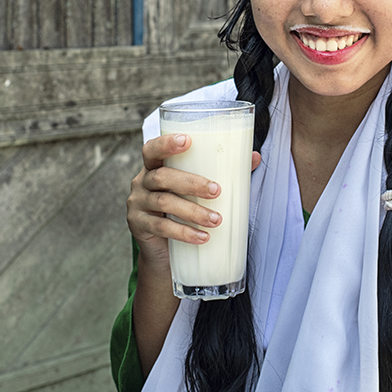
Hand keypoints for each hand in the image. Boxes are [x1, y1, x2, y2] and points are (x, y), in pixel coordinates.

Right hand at [126, 133, 260, 270]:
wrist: (164, 251)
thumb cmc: (183, 210)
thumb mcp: (198, 191)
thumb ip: (223, 173)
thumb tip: (255, 157)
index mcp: (154, 167)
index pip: (152, 149)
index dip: (166, 143)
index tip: (188, 140)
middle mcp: (141, 182)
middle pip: (162, 176)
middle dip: (191, 182)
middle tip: (217, 191)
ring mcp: (137, 205)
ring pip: (163, 202)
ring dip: (192, 211)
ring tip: (217, 220)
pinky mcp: (138, 227)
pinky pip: (161, 227)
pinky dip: (184, 232)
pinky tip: (202, 237)